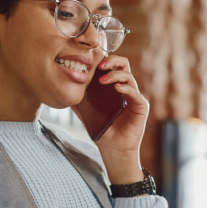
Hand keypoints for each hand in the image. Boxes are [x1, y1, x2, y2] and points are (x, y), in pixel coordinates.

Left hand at [72, 54, 147, 183]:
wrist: (113, 148)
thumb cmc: (102, 130)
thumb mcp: (86, 112)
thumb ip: (78, 101)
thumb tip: (65, 90)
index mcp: (113, 86)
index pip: (112, 65)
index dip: (103, 59)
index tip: (91, 60)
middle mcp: (125, 88)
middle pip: (123, 65)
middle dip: (111, 61)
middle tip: (99, 66)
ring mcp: (134, 96)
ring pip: (128, 76)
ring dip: (115, 75)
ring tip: (103, 80)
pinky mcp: (141, 106)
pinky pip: (135, 93)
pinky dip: (126, 88)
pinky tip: (117, 88)